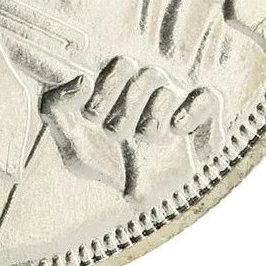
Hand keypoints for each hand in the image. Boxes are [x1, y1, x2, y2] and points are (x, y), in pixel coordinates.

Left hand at [40, 56, 222, 198]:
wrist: (137, 200)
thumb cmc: (103, 166)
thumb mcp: (71, 143)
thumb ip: (57, 107)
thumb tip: (83, 79)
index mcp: (123, 88)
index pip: (122, 64)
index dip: (108, 85)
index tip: (93, 116)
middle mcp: (151, 92)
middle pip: (145, 73)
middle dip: (127, 104)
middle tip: (115, 133)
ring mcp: (178, 105)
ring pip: (168, 88)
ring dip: (152, 113)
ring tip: (142, 138)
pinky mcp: (204, 122)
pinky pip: (209, 98)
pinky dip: (193, 108)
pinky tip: (176, 128)